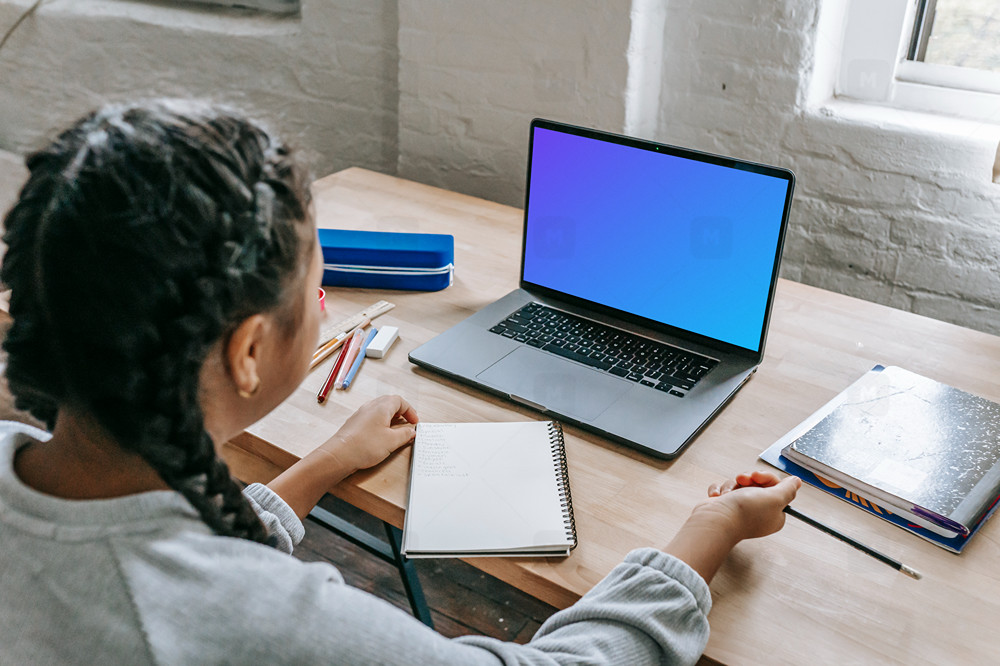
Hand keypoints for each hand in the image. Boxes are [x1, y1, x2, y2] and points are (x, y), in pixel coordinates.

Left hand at [267, 395, 417, 518]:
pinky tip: (381, 435)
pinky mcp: (354, 423)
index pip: (400, 401)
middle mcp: (370, 407)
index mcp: (381, 407)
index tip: (414, 421)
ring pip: (379, 410)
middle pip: (389, 402)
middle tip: (407, 422)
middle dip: (401, 412)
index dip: (410, 410)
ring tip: (395, 429)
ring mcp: (361, 414)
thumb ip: (405, 434)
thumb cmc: (363, 446)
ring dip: (390, 417)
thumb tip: (411, 431)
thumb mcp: (392, 441)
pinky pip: (371, 418)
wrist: (339, 455)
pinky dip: (380, 422)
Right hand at [695, 470, 801, 541]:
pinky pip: (724, 490)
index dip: (766, 478)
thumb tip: (796, 482)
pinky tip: (719, 496)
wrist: (716, 520)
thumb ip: (788, 489)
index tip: (758, 477)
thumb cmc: (744, 513)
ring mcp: (740, 509)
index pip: (776, 488)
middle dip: (747, 479)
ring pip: (739, 485)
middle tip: (743, 481)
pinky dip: (720, 490)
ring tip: (728, 493)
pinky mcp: (725, 506)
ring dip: (732, 485)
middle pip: (757, 484)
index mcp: (774, 514)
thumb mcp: (775, 498)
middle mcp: (759, 512)